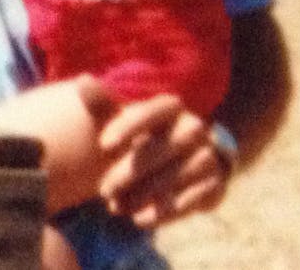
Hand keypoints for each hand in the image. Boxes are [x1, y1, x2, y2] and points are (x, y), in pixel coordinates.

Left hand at [97, 93, 229, 227]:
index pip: (153, 111)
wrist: (179, 159)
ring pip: (180, 174)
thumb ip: (102, 104)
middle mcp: (194, 128)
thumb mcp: (119, 119)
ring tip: (115, 207)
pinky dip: (167, 210)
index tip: (103, 145)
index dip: (129, 126)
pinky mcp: (216, 183)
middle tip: (103, 189)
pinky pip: (196, 197)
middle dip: (131, 170)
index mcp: (171, 108)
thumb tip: (83, 81)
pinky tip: (141, 219)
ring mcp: (209, 155)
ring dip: (146, 193)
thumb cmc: (139, 135)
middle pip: (165, 147)